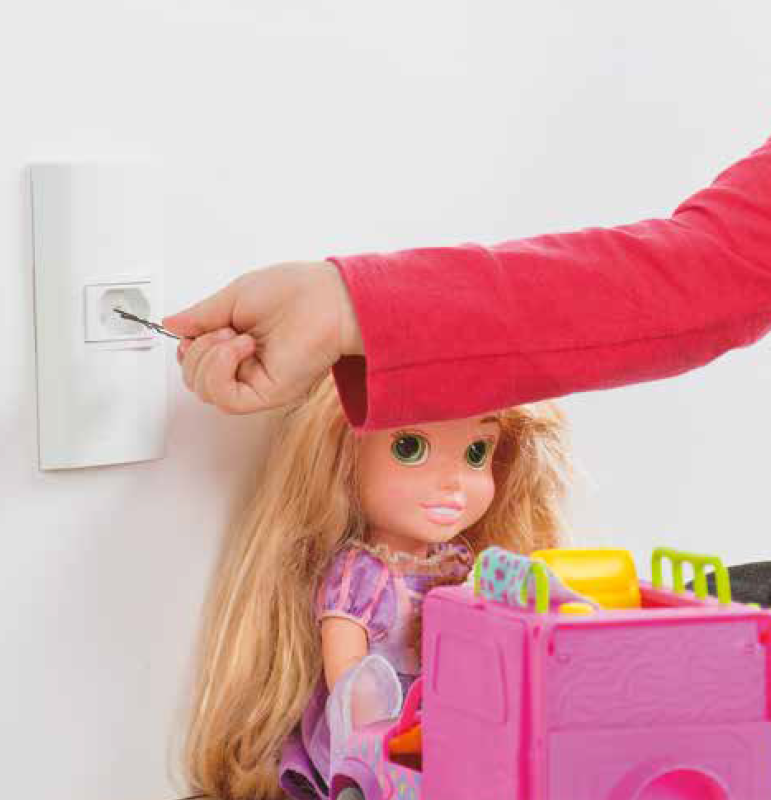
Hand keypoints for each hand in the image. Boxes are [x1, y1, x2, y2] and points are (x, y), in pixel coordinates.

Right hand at [162, 261, 362, 413]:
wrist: (330, 299)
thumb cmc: (296, 291)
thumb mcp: (233, 298)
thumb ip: (201, 316)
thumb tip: (171, 325)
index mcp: (238, 346)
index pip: (196, 362)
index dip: (188, 347)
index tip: (200, 326)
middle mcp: (246, 368)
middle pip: (195, 379)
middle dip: (197, 351)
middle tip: (225, 328)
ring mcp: (256, 382)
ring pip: (204, 391)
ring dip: (209, 357)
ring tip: (237, 335)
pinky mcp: (267, 394)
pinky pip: (225, 398)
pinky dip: (221, 370)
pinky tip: (241, 347)